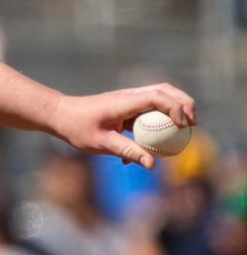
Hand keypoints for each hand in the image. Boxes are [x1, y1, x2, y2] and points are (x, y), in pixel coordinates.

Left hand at [49, 83, 196, 168]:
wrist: (60, 115)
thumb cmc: (77, 128)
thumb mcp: (101, 143)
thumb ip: (127, 151)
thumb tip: (152, 164)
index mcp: (123, 102)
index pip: (157, 97)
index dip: (176, 108)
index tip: (186, 125)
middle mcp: (129, 96)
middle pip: (165, 91)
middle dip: (184, 104)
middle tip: (193, 125)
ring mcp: (128, 99)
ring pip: (160, 96)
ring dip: (175, 109)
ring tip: (185, 129)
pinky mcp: (127, 106)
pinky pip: (149, 109)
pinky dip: (159, 119)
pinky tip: (155, 143)